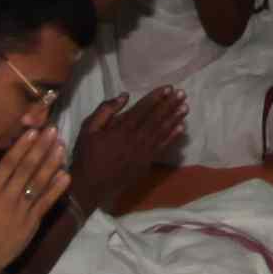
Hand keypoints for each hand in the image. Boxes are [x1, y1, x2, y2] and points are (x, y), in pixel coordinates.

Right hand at [0, 117, 73, 273]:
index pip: (8, 164)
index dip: (22, 146)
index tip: (32, 131)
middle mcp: (8, 199)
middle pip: (27, 169)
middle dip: (41, 148)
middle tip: (52, 130)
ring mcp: (22, 212)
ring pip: (40, 183)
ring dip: (52, 163)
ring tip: (61, 146)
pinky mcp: (32, 224)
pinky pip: (46, 203)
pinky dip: (57, 189)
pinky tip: (66, 175)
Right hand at [74, 82, 190, 200]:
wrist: (90, 185)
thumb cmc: (87, 155)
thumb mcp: (88, 128)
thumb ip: (105, 110)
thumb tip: (124, 96)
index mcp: (121, 128)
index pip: (143, 108)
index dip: (156, 97)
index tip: (168, 88)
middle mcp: (135, 138)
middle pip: (156, 118)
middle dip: (170, 104)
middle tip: (182, 93)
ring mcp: (143, 152)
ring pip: (162, 131)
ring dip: (175, 118)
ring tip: (185, 107)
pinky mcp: (146, 163)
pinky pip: (162, 147)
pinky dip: (172, 137)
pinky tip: (181, 128)